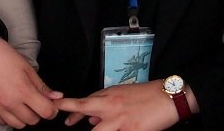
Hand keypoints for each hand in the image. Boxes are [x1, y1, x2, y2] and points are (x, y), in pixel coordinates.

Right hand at [0, 37, 61, 127]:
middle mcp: (11, 102)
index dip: (52, 110)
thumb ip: (42, 86)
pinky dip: (10, 118)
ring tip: (23, 105)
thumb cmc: (5, 57)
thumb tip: (57, 97)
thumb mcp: (27, 68)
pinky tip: (11, 106)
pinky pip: (4, 122)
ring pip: (19, 125)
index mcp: (23, 90)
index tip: (51, 105)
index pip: (45, 111)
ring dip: (24, 117)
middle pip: (33, 120)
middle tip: (36, 102)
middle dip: (38, 113)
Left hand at [53, 80, 184, 130]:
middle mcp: (111, 107)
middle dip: (71, 115)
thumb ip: (105, 105)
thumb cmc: (146, 95)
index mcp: (109, 96)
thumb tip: (89, 120)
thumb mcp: (122, 95)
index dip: (67, 106)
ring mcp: (121, 121)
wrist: (169, 96)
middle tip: (64, 122)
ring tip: (92, 128)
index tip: (54, 109)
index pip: (83, 101)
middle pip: (84, 110)